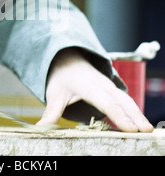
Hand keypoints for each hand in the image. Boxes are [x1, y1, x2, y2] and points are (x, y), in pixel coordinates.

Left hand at [37, 48, 153, 132]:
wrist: (66, 56)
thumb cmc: (61, 76)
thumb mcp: (54, 94)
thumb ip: (51, 112)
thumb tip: (40, 129)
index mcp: (89, 86)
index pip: (107, 103)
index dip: (119, 116)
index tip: (130, 129)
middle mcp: (102, 85)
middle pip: (122, 101)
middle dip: (135, 116)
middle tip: (147, 131)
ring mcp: (108, 85)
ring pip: (126, 99)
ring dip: (137, 113)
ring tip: (147, 129)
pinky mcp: (110, 88)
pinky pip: (124, 98)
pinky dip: (133, 108)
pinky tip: (138, 120)